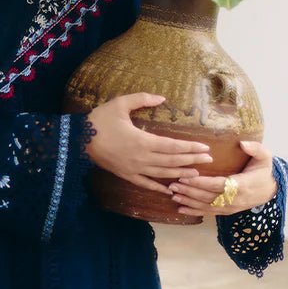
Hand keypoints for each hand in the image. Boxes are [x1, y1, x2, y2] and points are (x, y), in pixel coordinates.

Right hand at [85, 93, 213, 195]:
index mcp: (143, 140)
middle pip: (172, 161)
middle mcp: (142, 158)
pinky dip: (159, 188)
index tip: (205, 148)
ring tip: (197, 173)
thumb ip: (142, 99)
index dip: (190, 148)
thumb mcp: (120, 104)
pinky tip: (170, 190)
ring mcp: (134, 169)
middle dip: (192, 160)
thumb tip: (162, 98)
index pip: (173, 146)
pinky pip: (146, 184)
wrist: (78, 139)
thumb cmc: (100, 120)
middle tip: (209, 160)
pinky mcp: (126, 175)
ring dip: (181, 174)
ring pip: (163, 174)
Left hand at [168, 139, 277, 216]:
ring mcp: (230, 207)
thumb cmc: (264, 170)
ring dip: (189, 201)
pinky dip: (194, 211)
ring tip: (173, 195)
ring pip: (207, 206)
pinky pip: (209, 213)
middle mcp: (235, 199)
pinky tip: (181, 208)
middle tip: (172, 185)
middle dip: (189, 191)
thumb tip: (243, 143)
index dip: (201, 182)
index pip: (218, 185)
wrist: (270, 190)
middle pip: (208, 197)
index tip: (185, 177)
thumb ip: (255, 149)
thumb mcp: (265, 156)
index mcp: (242, 185)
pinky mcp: (227, 211)